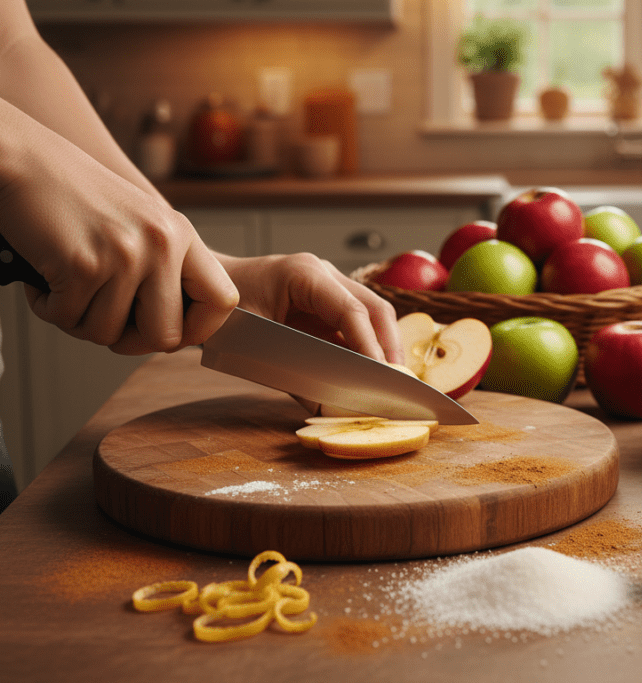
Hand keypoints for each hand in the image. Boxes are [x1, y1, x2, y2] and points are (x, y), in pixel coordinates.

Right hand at [0, 106, 238, 354]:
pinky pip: (69, 319)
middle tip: (103, 318)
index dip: (197, 330)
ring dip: (80, 320)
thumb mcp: (141, 223)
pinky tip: (45, 279)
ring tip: (68, 285)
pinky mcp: (83, 264)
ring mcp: (125, 254)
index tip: (167, 330)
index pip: (223, 302)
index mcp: (182, 234)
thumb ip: (164, 267)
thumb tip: (176, 332)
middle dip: (129, 339)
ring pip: (109, 334)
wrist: (24, 160)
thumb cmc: (76, 196)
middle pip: (166, 336)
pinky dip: (49, 308)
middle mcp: (162, 243)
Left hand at [216, 252, 403, 365]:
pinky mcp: (327, 302)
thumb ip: (294, 376)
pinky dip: (368, 347)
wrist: (204, 291)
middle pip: (375, 308)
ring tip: (389, 381)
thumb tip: (328, 407)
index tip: (381, 377)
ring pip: (373, 314)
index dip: (371, 346)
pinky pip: (358, 323)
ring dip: (384, 347)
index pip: (353, 311)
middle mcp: (324, 274)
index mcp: (305, 275)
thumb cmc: (223, 313)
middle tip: (396, 383)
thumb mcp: (254, 346)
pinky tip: (370, 372)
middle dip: (389, 347)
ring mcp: (328, 285)